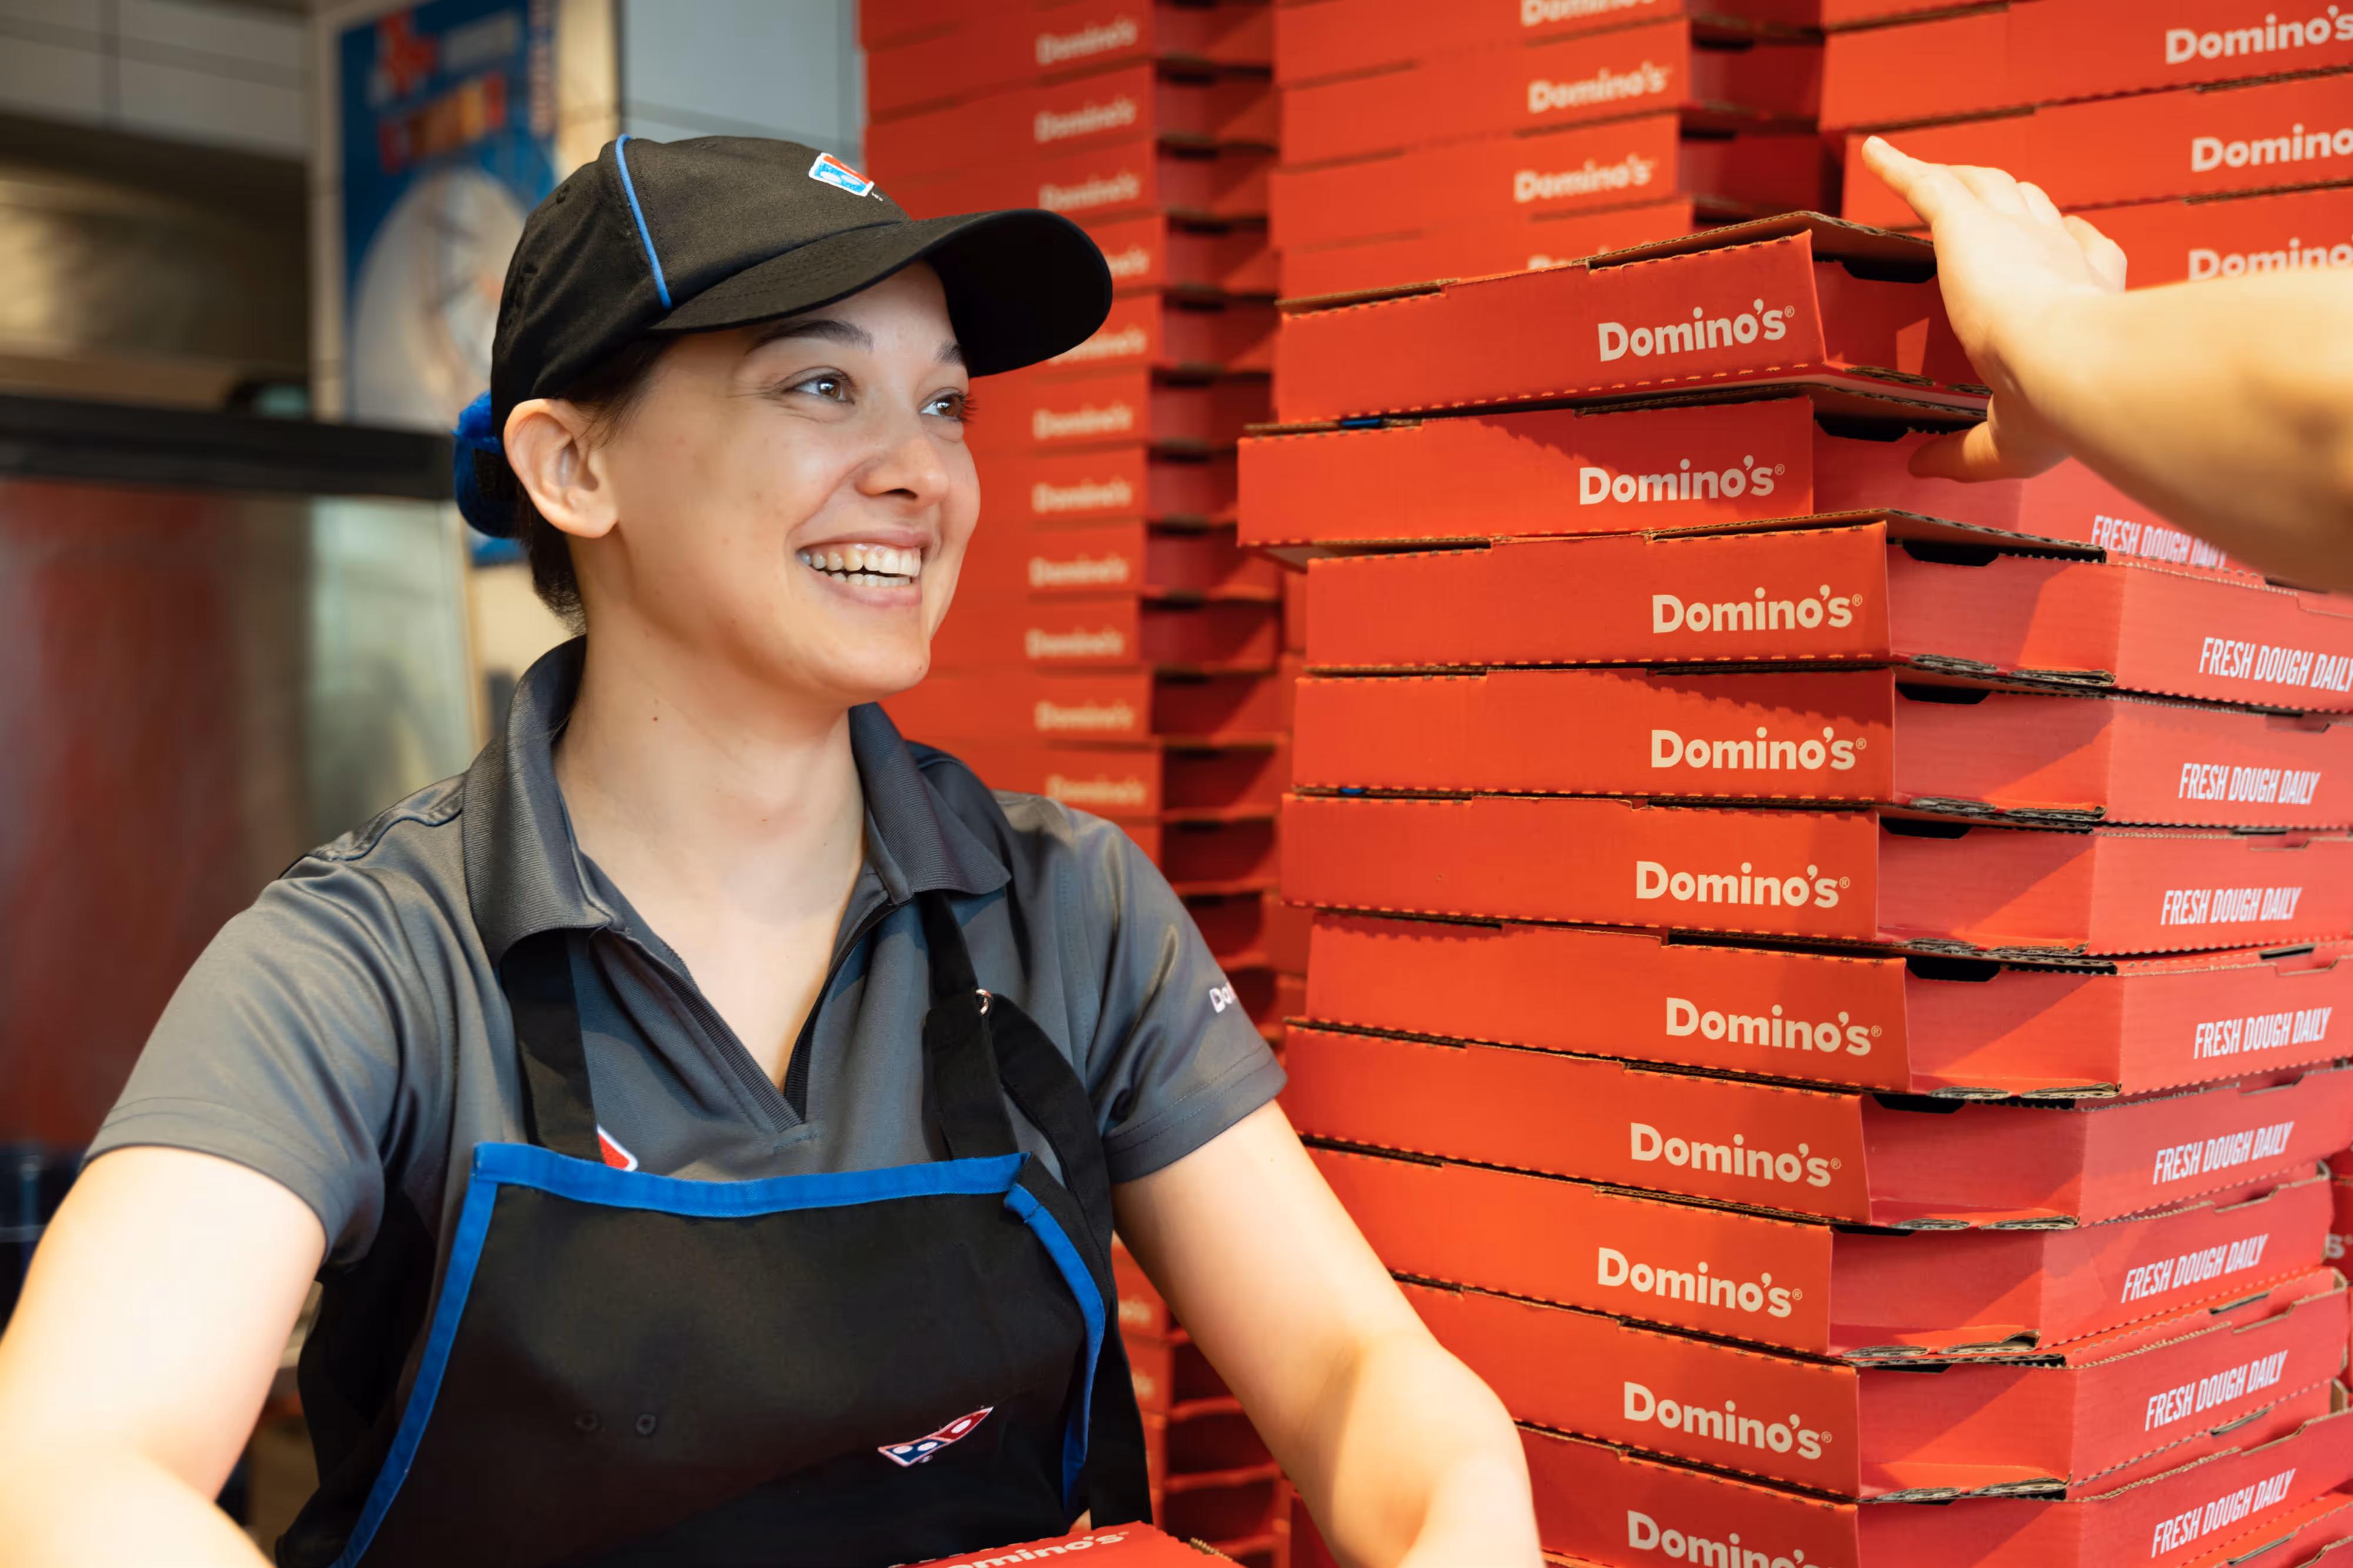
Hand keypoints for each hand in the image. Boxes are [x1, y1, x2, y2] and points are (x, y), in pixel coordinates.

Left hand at [1857, 135, 2127, 482]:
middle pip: (2033, 207)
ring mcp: (2015, 231)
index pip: (2080, 254)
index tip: (2055, 240)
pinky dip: (1896, 167)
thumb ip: (1965, 453)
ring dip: (1959, 176)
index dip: (2066, 244)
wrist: (2069, 364)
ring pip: (1986, 185)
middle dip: (2010, 200)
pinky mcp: (1967, 223)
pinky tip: (1871, 154)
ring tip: (1931, 173)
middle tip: (1979, 202)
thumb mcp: (2012, 444)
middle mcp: (2058, 252)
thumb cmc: (2061, 407)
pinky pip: (1926, 184)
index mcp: (2087, 297)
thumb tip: (1922, 466)